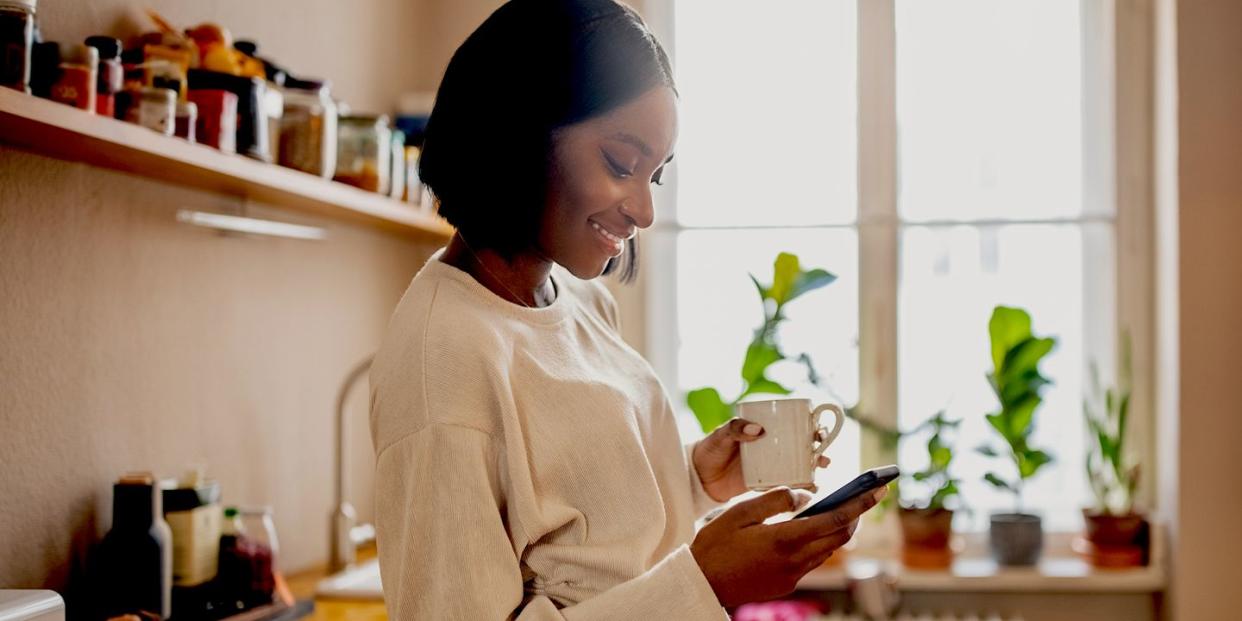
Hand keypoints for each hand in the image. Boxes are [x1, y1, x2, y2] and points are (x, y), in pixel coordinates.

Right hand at [690, 485, 887, 607]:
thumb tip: (804, 496)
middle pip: (838, 537)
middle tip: (868, 496)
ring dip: (839, 530)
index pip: (833, 519)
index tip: (875, 490)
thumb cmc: (715, 545)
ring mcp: (792, 576)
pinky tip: (814, 531)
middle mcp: (794, 561)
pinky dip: (820, 543)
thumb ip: (775, 499)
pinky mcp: (786, 584)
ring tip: (845, 510)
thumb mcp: (739, 512)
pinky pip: (812, 561)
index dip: (858, 503)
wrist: (701, 584)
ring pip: (827, 551)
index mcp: (784, 539)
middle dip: (856, 515)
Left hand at [692, 418, 831, 501]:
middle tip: (824, 456)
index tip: (819, 432)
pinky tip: (811, 489)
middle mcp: (772, 447)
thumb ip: (736, 428)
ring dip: (814, 468)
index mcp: (765, 430)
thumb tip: (758, 429)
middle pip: (802, 446)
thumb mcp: (721, 435)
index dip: (812, 427)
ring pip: (800, 465)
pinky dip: (801, 486)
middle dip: (819, 449)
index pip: (794, 425)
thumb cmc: (710, 448)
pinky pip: (788, 484)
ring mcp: (771, 466)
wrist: (698, 477)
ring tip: (821, 472)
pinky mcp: (766, 484)